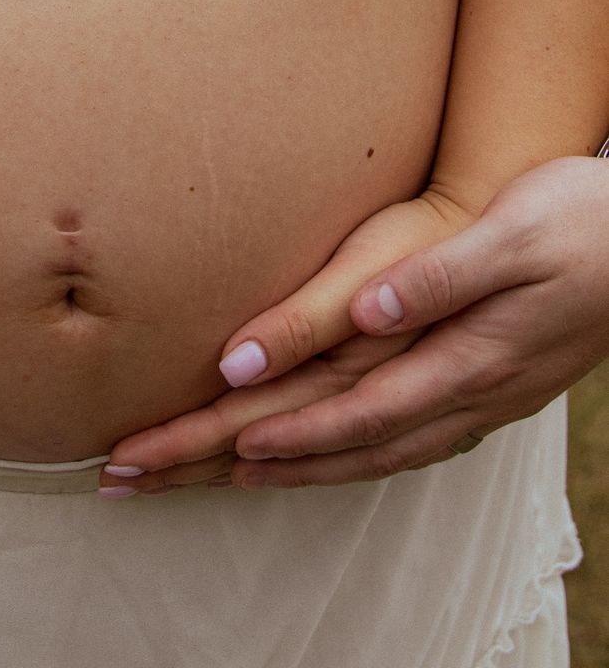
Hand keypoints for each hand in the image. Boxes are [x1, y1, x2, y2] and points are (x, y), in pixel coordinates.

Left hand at [98, 187, 479, 493]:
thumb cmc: (579, 224)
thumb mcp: (514, 237)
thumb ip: (441, 279)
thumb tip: (370, 313)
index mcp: (456, 356)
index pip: (339, 412)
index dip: (260, 433)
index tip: (184, 443)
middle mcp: (454, 394)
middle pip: (328, 445)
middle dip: (228, 462)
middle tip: (137, 473)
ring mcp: (467, 401)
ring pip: (356, 455)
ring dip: (272, 469)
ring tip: (197, 478)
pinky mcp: (475, 390)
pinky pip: (389, 444)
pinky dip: (331, 459)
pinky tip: (300, 458)